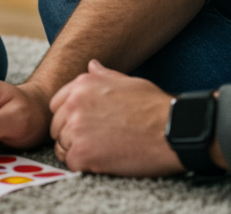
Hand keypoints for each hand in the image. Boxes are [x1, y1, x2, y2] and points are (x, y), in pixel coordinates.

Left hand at [47, 60, 182, 175]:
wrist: (174, 131)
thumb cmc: (155, 108)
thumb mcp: (127, 82)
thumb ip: (103, 76)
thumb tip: (92, 65)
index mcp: (82, 85)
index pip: (57, 105)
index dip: (69, 118)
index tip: (86, 126)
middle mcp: (74, 103)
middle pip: (57, 127)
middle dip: (72, 136)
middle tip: (98, 142)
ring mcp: (76, 128)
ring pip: (62, 146)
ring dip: (79, 151)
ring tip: (105, 151)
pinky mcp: (82, 153)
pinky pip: (71, 163)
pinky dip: (85, 166)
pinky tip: (104, 161)